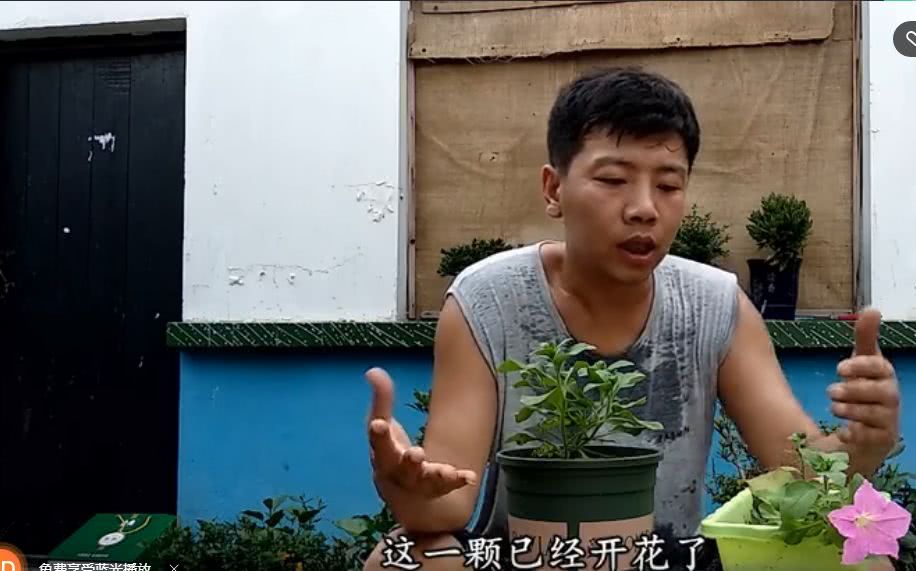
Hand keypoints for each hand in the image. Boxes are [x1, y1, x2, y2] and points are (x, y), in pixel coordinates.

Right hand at [366, 367, 476, 500]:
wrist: (404, 493)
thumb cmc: (390, 453)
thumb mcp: (382, 424)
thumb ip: (381, 400)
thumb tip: (373, 370)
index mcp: (383, 455)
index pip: (378, 444)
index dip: (378, 434)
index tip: (379, 424)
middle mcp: (399, 472)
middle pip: (402, 469)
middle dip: (409, 462)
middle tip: (415, 454)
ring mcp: (420, 482)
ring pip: (426, 481)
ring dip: (436, 475)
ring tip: (446, 471)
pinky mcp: (438, 488)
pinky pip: (448, 486)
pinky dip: (459, 481)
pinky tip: (470, 476)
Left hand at [828, 308, 899, 474]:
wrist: (865, 430)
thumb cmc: (863, 390)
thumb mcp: (860, 363)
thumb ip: (865, 338)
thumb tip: (872, 309)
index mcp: (884, 376)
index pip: (881, 367)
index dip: (862, 366)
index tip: (839, 367)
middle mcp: (890, 398)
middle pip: (881, 392)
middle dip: (854, 390)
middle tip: (831, 391)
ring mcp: (888, 420)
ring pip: (873, 414)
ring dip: (850, 410)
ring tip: (834, 407)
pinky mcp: (882, 440)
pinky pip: (872, 437)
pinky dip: (856, 433)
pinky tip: (843, 432)